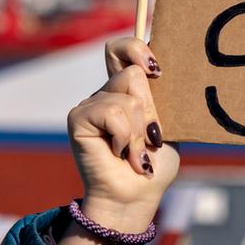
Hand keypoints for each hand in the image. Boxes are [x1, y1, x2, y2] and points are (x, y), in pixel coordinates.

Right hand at [66, 37, 179, 238]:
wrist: (136, 196)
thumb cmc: (154, 164)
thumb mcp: (166, 126)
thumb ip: (160, 98)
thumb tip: (158, 69)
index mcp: (127, 91)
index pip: (122, 49)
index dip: (136, 47)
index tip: (156, 70)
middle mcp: (106, 93)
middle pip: (132, 72)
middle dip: (150, 110)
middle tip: (151, 139)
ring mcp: (91, 104)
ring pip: (128, 97)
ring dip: (139, 132)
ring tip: (137, 155)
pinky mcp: (78, 118)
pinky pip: (112, 112)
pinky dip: (125, 136)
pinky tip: (120, 154)